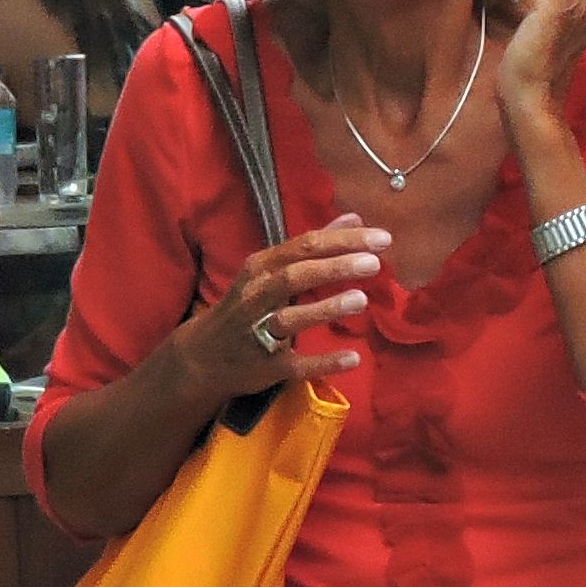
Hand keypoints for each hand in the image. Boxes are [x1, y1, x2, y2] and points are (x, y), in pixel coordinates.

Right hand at [185, 216, 391, 392]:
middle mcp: (256, 296)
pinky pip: (296, 365)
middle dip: (334, 268)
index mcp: (261, 267)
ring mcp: (259, 333)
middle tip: (374, 264)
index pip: (304, 246)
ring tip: (361, 300)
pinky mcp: (266, 367)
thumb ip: (313, 246)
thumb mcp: (271, 269)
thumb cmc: (247, 305)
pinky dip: (323, 362)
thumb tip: (354, 219)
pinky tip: (353, 357)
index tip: (381, 239)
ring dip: (325, 309)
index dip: (343, 241)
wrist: (204, 356)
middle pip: (295, 277)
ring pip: (290, 318)